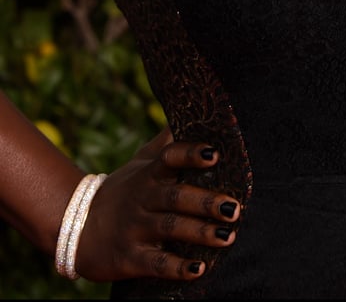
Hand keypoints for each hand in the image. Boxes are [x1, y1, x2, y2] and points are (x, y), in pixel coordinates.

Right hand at [72, 128, 240, 282]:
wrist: (76, 228)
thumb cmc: (121, 190)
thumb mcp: (140, 162)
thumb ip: (166, 143)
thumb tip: (191, 112)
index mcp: (148, 174)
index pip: (169, 158)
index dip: (190, 154)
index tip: (214, 153)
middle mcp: (142, 199)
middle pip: (176, 196)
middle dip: (205, 202)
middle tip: (234, 207)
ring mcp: (135, 228)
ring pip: (170, 228)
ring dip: (199, 232)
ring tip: (227, 235)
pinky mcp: (129, 258)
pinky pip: (156, 264)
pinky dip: (177, 268)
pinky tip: (199, 270)